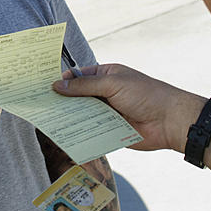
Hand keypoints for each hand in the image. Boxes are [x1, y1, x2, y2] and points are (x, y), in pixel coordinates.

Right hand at [53, 64, 202, 152]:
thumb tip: (58, 85)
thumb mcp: (113, 84)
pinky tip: (64, 134)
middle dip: (62, 100)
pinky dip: (79, 132)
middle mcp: (105, 94)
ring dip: (69, 117)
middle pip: (78, 97)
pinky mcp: (109, 131)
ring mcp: (107, 113)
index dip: (62, 80)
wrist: (170, 122)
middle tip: (40, 105)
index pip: (79, 76)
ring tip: (47, 120)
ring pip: (82, 115)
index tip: (43, 86)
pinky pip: (90, 131)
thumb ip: (85, 86)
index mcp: (106, 76)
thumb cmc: (146, 95)